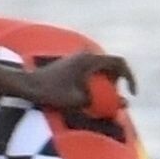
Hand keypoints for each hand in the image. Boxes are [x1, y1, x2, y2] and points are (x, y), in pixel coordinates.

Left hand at [19, 51, 135, 110]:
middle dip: (118, 83)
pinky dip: (96, 82)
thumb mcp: (80, 101)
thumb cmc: (51, 93)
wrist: (27, 84)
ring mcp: (77, 57)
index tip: (132, 94)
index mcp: (90, 59)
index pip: (121, 63)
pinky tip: (88, 96)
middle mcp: (85, 54)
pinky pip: (91, 70)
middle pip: (112, 65)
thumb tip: (125, 104)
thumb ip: (105, 102)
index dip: (131, 78)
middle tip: (112, 100)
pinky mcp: (71, 62)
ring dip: (107, 83)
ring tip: (98, 100)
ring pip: (102, 68)